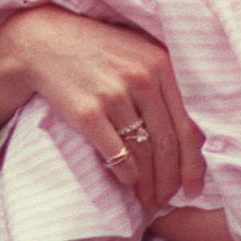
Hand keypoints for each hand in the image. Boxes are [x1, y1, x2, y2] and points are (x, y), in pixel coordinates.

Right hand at [0, 4, 205, 210]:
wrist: (47, 41)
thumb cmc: (99, 50)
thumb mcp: (138, 53)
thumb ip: (164, 85)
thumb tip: (193, 134)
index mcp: (160, 63)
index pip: (186, 124)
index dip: (193, 162)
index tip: (193, 186)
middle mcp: (141, 78)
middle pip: (167, 143)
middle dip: (171, 179)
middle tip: (169, 199)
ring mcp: (114, 95)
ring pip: (143, 152)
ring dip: (148, 183)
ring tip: (149, 198)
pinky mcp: (87, 113)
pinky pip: (116, 154)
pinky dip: (126, 174)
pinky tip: (128, 182)